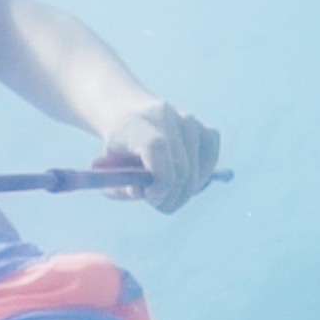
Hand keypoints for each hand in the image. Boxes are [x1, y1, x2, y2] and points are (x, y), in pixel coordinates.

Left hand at [95, 102, 221, 213]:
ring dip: (183, 193)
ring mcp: (190, 122)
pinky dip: (199, 180)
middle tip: (156, 202)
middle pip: (180, 168)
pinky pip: (210, 163)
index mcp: (136, 123)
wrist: (131, 118)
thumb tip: (140, 192)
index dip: (158, 180)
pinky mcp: (207, 131)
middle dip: (169, 196)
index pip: (156, 148)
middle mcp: (167, 117)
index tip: (148, 196)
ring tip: (165, 191)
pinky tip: (184, 181)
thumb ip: (120, 185)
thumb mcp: (109, 169)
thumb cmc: (120, 150)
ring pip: (196, 172)